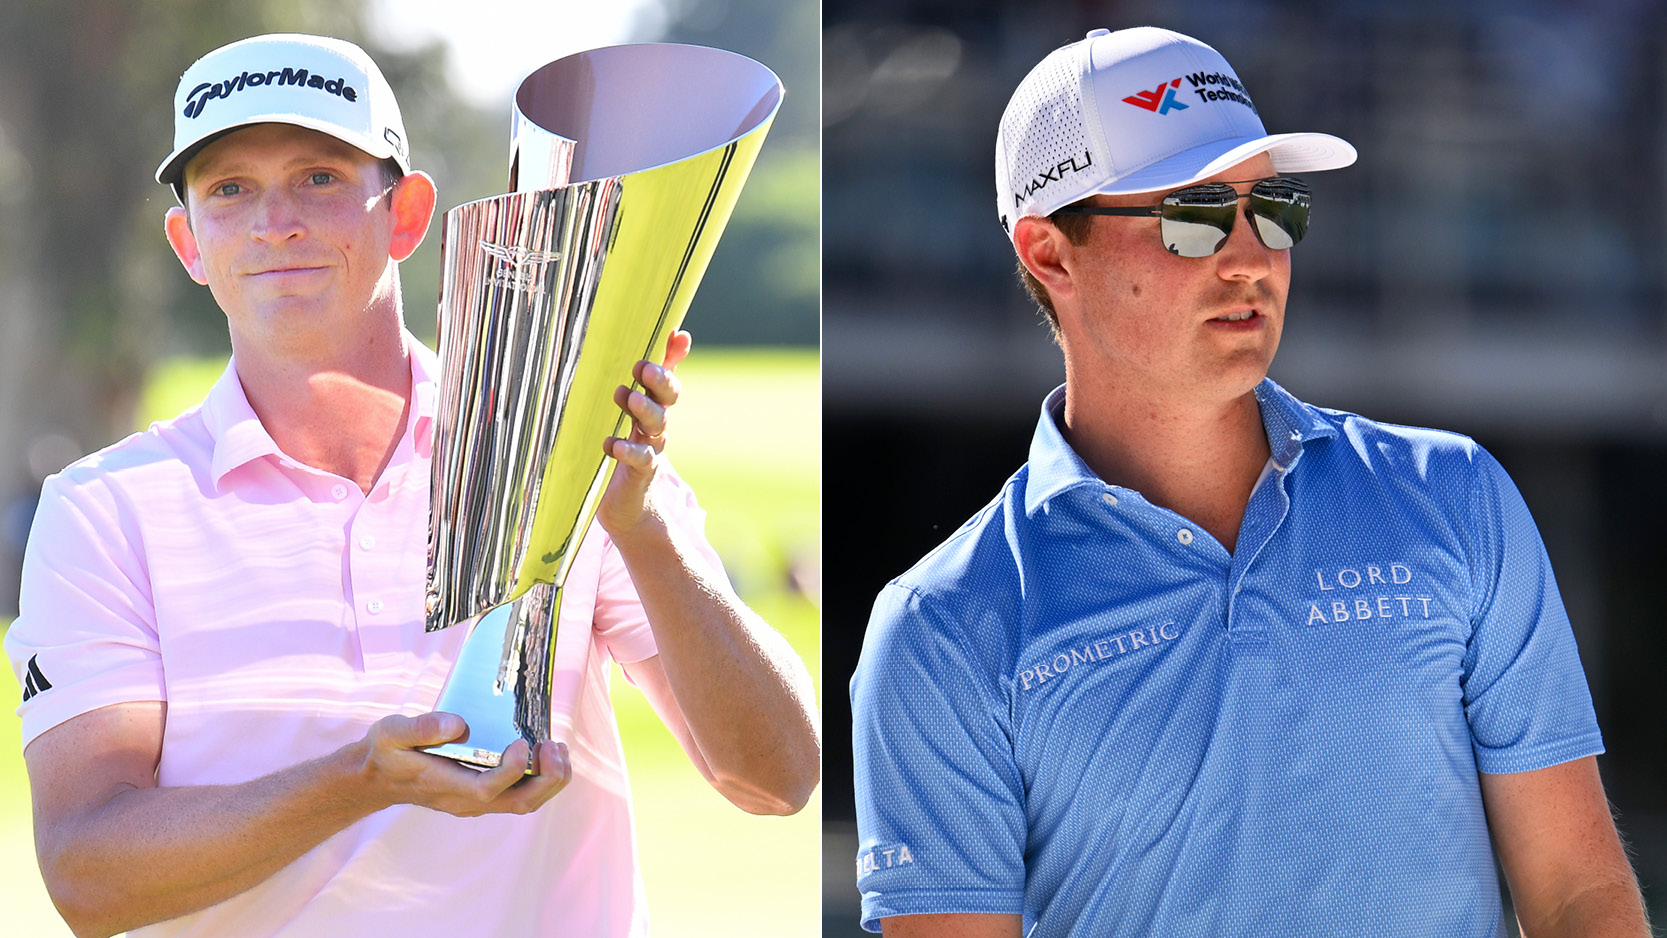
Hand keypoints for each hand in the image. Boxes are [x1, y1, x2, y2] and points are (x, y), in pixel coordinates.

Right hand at [356, 712, 570, 817]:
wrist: (375, 778)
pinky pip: (519, 794)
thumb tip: (458, 724)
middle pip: (519, 803)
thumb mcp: (391, 733)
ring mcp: (476, 801)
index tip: (521, 742)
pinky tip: (545, 752)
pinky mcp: (482, 795)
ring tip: (556, 748)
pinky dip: (540, 777)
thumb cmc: (385, 754)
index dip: (512, 770)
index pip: (488, 790)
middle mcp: (466, 801)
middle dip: (547, 778)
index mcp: (447, 787)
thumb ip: (422, 728)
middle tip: (554, 746)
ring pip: (525, 802)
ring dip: (549, 779)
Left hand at [597, 330, 690, 536]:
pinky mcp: (641, 474)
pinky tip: (613, 444)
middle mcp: (656, 427)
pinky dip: (628, 450)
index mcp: (654, 410)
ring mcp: (652, 450)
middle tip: (642, 368)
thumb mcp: (631, 419)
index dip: (673, 359)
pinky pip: (641, 459)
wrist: (631, 508)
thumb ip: (637, 388)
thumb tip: (653, 344)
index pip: (668, 380)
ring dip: (644, 409)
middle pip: (667, 400)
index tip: (678, 337)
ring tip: (627, 396)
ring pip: (656, 425)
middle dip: (659, 381)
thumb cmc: (627, 454)